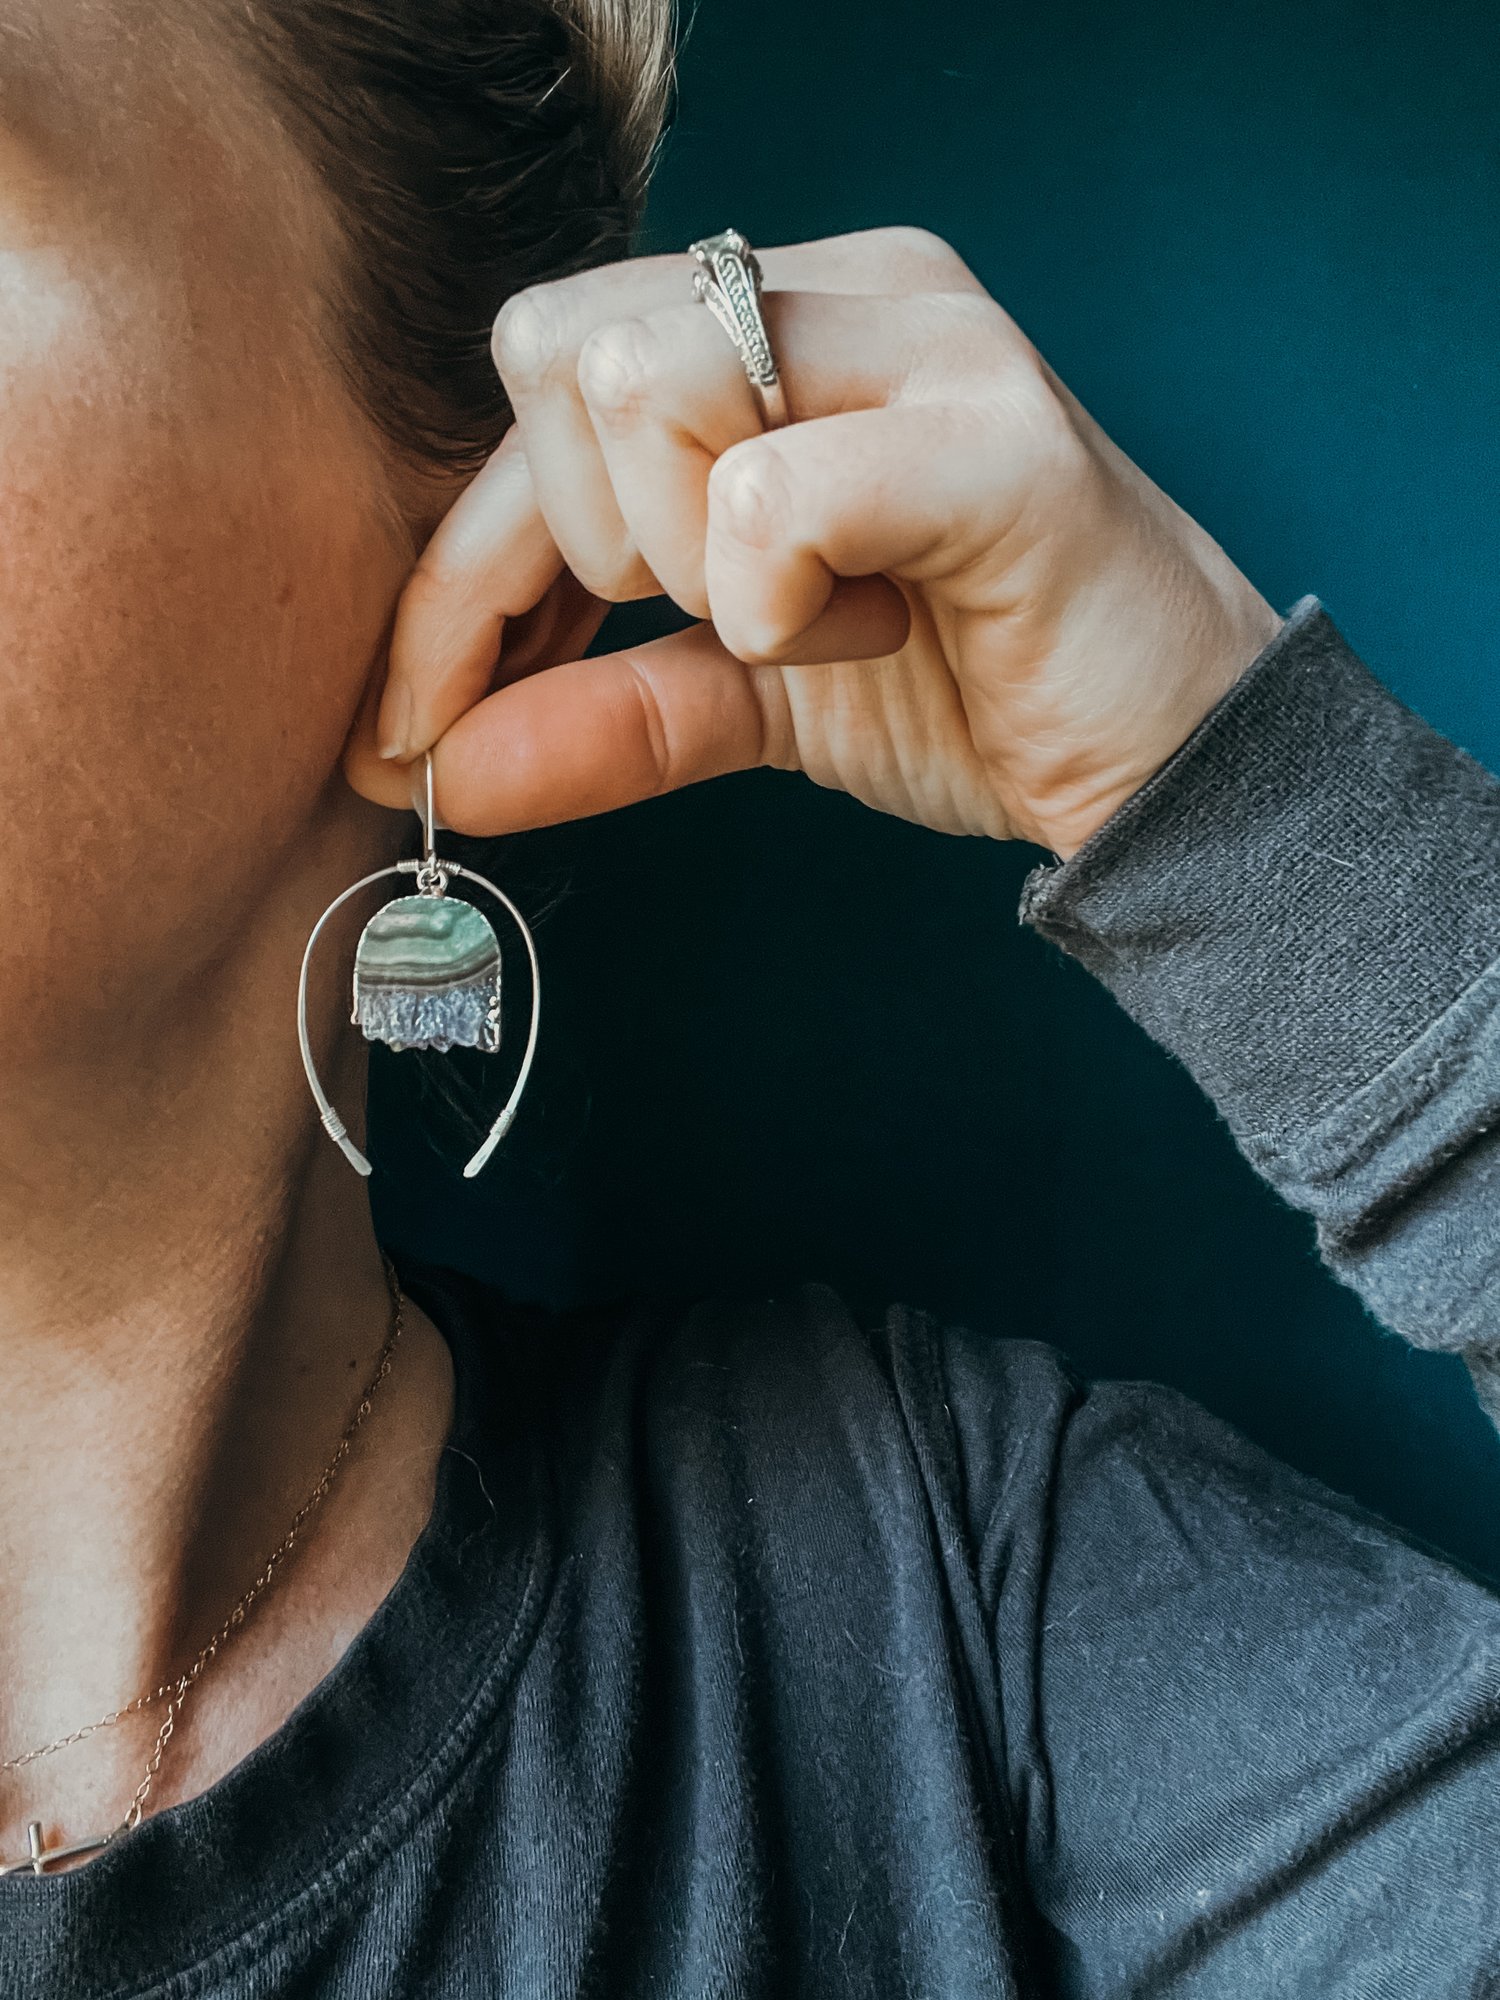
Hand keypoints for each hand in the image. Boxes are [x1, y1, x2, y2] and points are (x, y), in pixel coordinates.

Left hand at [344, 226, 1282, 856]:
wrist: (1168, 762)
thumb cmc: (971, 695)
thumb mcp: (752, 697)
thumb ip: (606, 711)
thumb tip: (442, 774)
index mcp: (781, 322)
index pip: (539, 385)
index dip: (454, 572)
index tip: (407, 727)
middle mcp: (847, 288)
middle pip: (554, 345)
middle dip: (578, 546)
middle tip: (704, 631)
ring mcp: (927, 340)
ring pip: (643, 380)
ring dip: (684, 566)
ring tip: (814, 625)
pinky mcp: (995, 440)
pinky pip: (773, 490)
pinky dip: (772, 600)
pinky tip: (869, 634)